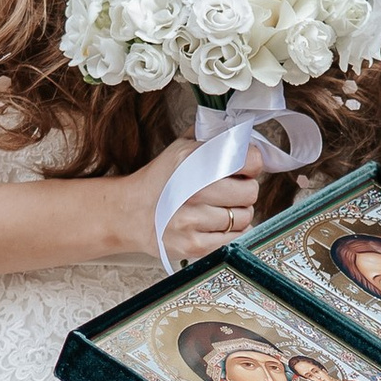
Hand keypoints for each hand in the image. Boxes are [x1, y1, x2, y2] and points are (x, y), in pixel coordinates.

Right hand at [132, 129, 261, 266]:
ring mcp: (192, 220)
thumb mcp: (180, 148)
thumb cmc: (160, 181)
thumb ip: (212, 138)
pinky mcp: (194, 245)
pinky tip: (216, 225)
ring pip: (244, 217)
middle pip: (250, 192)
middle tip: (230, 191)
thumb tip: (244, 136)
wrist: (129, 213)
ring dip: (237, 214)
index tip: (244, 169)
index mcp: (192, 159)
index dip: (252, 165)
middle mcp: (193, 189)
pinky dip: (232, 233)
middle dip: (244, 191)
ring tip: (218, 209)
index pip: (250, 160)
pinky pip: (235, 239)